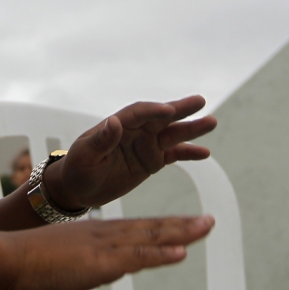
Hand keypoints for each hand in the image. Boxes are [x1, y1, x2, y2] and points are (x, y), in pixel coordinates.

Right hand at [3, 215, 213, 289]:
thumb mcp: (54, 260)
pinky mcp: (98, 262)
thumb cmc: (19, 262)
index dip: (160, 229)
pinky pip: (136, 257)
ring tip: (207, 226)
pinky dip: (161, 254)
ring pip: (150, 238)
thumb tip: (81, 271)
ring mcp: (102, 247)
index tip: (181, 227)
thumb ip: (73, 264)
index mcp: (92, 235)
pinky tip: (182, 252)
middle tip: (209, 220)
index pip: (134, 232)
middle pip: (149, 229)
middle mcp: (102, 235)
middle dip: (181, 226)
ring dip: (181, 232)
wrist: (2, 256)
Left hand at [43, 95, 216, 210]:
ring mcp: (146, 145)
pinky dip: (189, 153)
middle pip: (161, 117)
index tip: (170, 111)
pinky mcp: (153, 161)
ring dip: (191, 129)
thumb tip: (114, 122)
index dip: (154, 111)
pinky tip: (205, 153)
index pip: (139, 113)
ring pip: (172, 134)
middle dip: (180, 109)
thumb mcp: (84, 156)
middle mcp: (136, 131)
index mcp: (118, 125)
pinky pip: (174, 154)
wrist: (78, 188)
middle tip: (200, 101)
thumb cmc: (77, 168)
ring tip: (211, 122)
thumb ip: (101, 140)